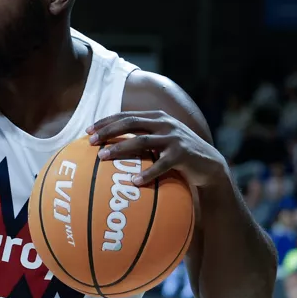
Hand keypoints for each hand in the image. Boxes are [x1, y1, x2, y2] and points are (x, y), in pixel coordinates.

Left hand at [87, 110, 228, 187]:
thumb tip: (109, 144)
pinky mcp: (182, 154)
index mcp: (156, 117)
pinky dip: (147, 173)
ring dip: (120, 148)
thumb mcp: (159, 140)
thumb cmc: (176, 154)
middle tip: (92, 142)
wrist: (208, 164)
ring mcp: (174, 138)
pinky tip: (134, 182)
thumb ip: (140, 137)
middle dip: (108, 131)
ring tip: (103, 157)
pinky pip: (161, 165)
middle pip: (131, 123)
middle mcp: (165, 123)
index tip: (88, 131)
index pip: (126, 115)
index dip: (106, 122)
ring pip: (142, 141)